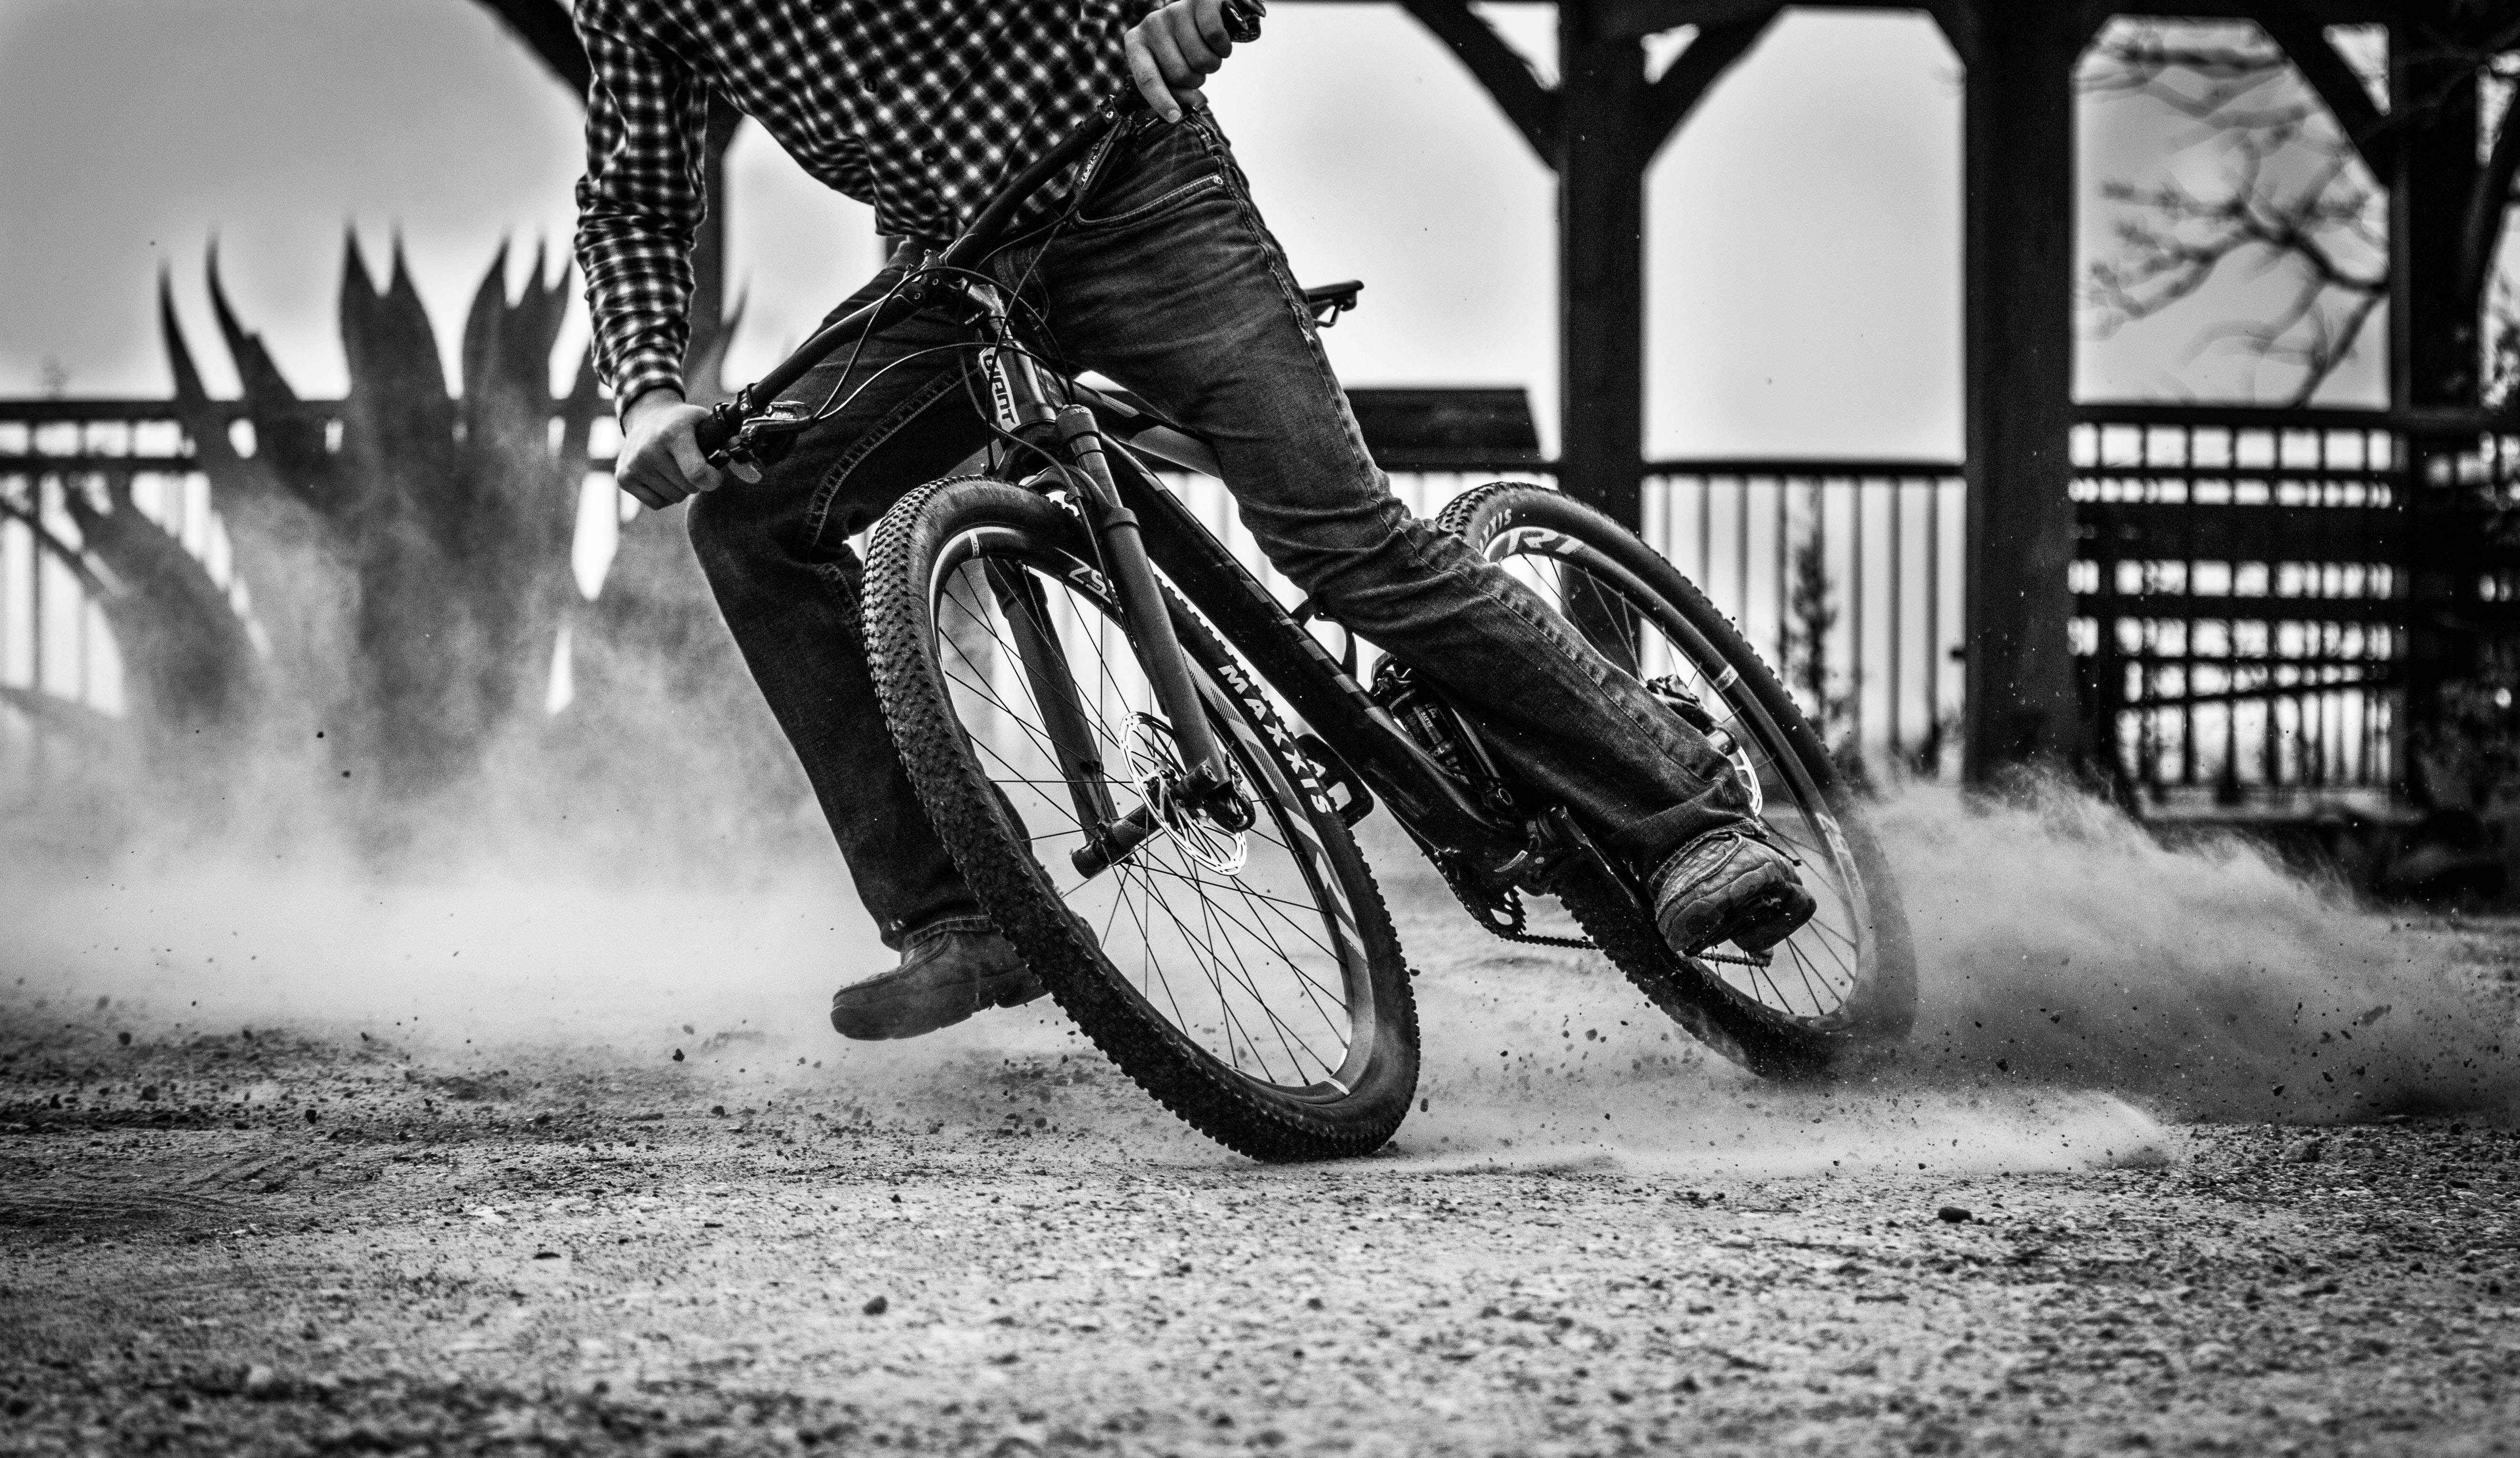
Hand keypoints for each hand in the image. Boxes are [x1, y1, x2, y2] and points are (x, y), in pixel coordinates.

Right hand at [616, 389, 720, 509]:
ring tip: (673, 465)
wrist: (646, 416)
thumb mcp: (705, 422)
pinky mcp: (624, 478)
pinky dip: (664, 494)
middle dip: (695, 480)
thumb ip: (728, 444)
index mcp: (672, 434)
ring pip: (673, 498)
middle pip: (688, 489)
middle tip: (689, 461)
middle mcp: (649, 449)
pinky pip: (657, 503)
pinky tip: (661, 474)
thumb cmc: (683, 423)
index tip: (714, 475)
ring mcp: (634, 464)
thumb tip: (754, 475)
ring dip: (679, 487)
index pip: (697, 474)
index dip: (712, 480)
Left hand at [1124, 0, 1237, 123]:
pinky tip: (1219, 43)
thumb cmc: (1184, 45)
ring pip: (1201, 60)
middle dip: (1195, 79)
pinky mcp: (1200, 2)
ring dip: (1211, 64)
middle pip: (1180, 74)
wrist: (1205, 13)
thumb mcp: (1171, 67)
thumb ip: (1171, 90)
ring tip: (1207, 51)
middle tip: (1196, 66)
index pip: (1146, 78)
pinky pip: (1215, 37)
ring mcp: (1175, 11)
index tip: (1174, 117)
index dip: (1161, 100)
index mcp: (1136, 42)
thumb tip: (1179, 112)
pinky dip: (1223, 48)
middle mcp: (1151, 23)